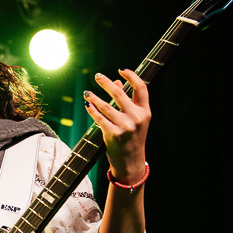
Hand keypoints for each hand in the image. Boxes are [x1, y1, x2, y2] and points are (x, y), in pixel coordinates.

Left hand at [84, 69, 150, 183]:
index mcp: (145, 112)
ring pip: (106, 106)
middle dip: (106, 82)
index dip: (132, 76)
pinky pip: (99, 118)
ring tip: (87, 93)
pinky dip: (92, 110)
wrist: (131, 162)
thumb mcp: (135, 120)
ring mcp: (125, 127)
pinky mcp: (113, 134)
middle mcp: (136, 118)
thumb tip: (116, 82)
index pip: (141, 88)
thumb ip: (127, 102)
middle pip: (119, 94)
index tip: (121, 70)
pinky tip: (87, 105)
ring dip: (94, 97)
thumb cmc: (132, 138)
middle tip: (97, 76)